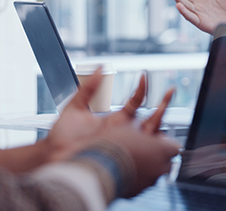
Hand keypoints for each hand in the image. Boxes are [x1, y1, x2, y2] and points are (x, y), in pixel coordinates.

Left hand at [47, 71, 175, 162]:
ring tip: (166, 106)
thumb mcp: (75, 106)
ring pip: (153, 132)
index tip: (143, 76)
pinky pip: (146, 150)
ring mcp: (125, 144)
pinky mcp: (124, 156)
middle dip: (163, 103)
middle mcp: (124, 132)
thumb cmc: (62, 137)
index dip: (141, 88)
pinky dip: (156, 141)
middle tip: (170, 90)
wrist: (54, 157)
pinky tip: (158, 130)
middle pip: (151, 117)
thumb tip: (100, 68)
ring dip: (161, 118)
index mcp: (115, 120)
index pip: (136, 101)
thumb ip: (88, 87)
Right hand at [94, 121, 180, 196]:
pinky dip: (136, 177)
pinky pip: (141, 182)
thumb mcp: (128, 127)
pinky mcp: (137, 191)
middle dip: (158, 156)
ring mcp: (150, 181)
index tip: (158, 140)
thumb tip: (138, 122)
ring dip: (146, 167)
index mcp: (163, 150)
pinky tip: (123, 169)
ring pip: (154, 173)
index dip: (166, 142)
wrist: (98, 168)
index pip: (175, 147)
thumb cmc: (115, 145)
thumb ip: (139, 126)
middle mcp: (160, 167)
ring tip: (131, 159)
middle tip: (144, 149)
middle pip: (167, 162)